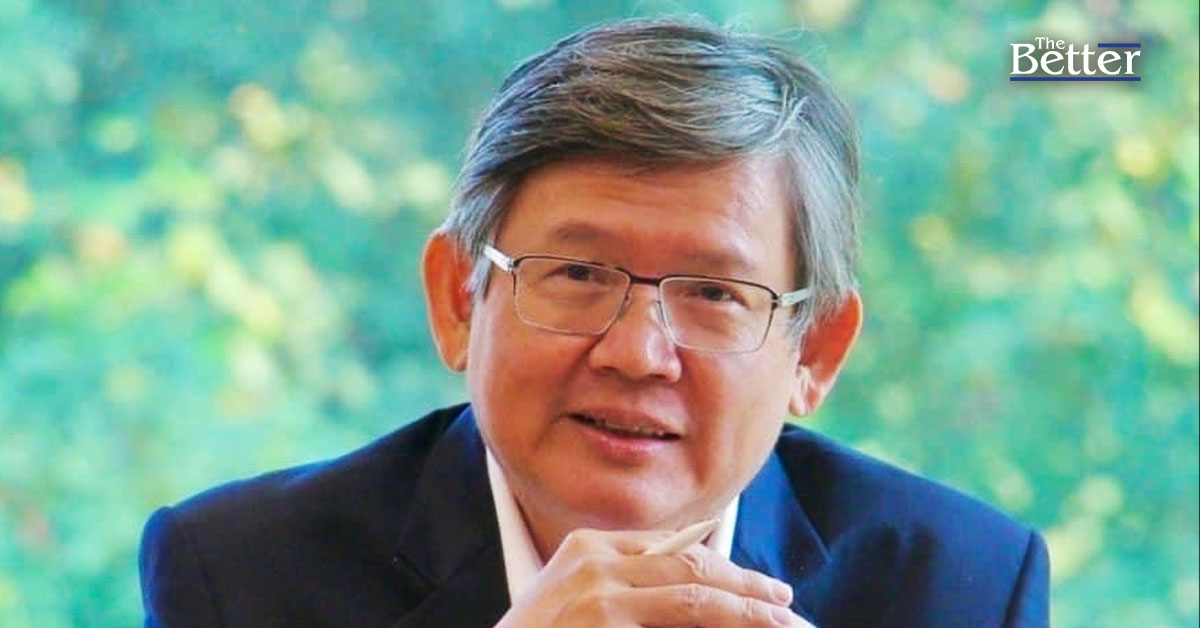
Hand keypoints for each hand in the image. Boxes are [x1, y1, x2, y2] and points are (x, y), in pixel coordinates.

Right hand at [494, 527, 809, 627]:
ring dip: (746, 607)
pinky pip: (681, 615)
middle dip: (744, 584)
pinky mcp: (604, 619)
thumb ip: (620, 587)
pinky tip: (747, 627)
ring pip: (695, 592)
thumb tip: (689, 586)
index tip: (752, 584)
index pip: (670, 547)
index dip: (719, 566)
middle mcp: (596, 558)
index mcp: (588, 545)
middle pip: (690, 562)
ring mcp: (600, 591)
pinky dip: (720, 621)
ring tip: (781, 619)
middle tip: (783, 600)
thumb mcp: (574, 601)